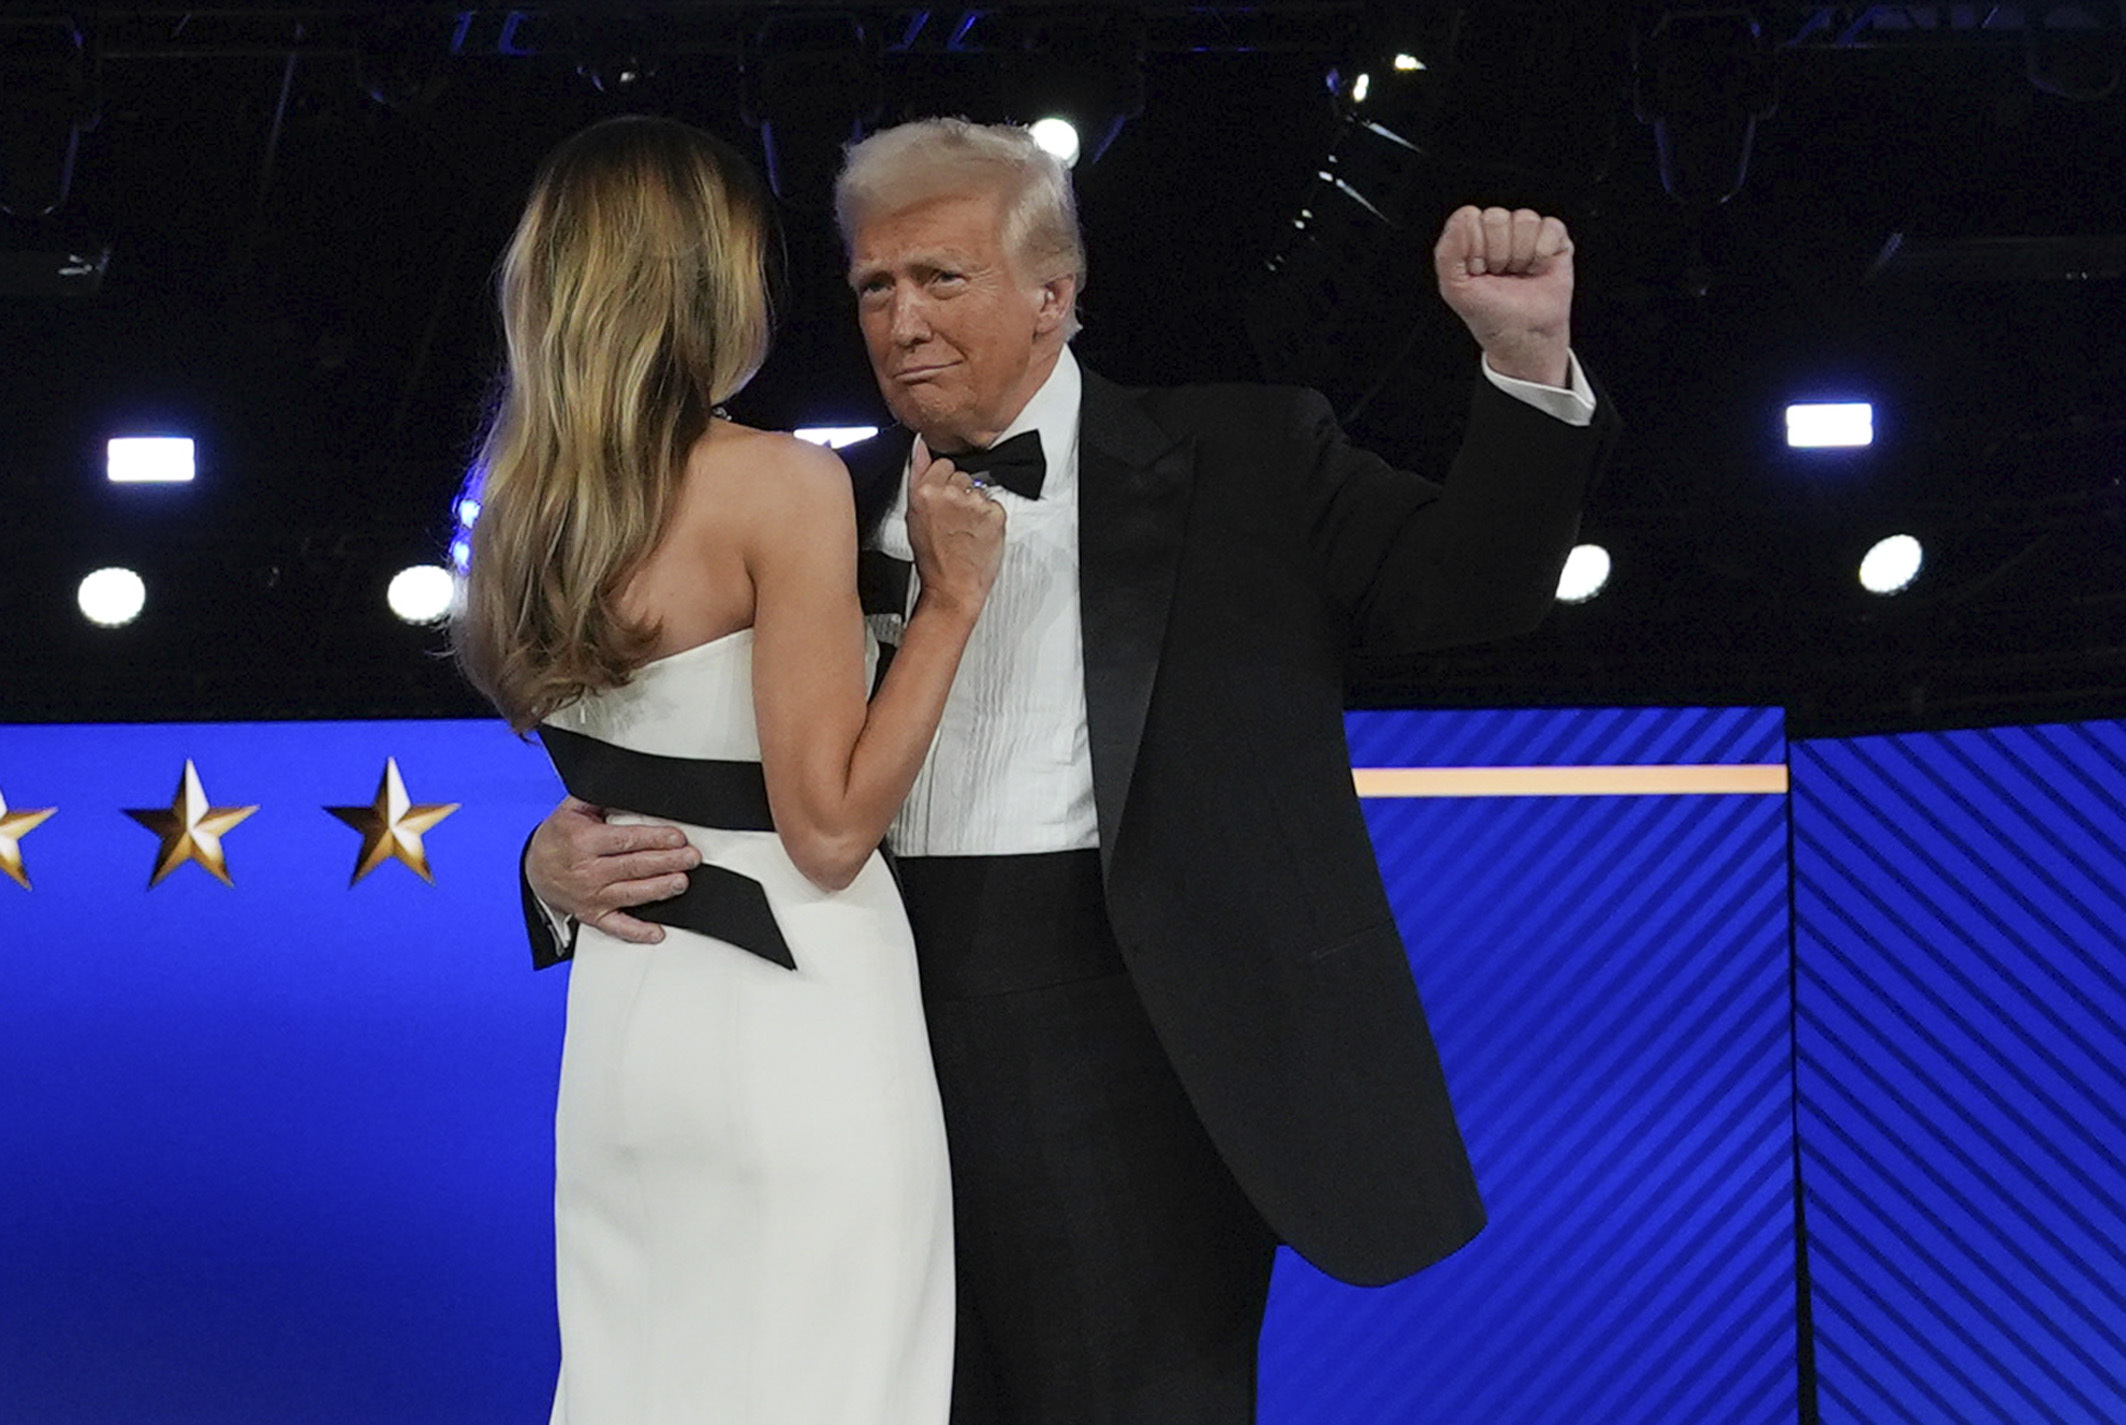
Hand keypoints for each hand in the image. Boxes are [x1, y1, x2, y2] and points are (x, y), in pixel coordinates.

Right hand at [526, 796, 699, 945]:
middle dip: (666, 862)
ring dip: (659, 889)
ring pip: (631, 894)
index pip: (625, 841)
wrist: (532, 870)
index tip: (677, 838)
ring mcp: (591, 896)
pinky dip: (637, 932)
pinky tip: (657, 932)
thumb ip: (598, 798)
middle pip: (633, 866)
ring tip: (681, 882)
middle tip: (690, 858)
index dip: (654, 839)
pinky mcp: (593, 915)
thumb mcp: (571, 810)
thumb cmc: (557, 839)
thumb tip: (627, 787)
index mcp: (583, 842)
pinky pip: (616, 927)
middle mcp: (587, 871)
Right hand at [905, 439, 1006, 620]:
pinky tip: (978, 533)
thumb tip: (920, 446)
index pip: (942, 463)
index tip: (942, 500)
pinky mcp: (994, 514)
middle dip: (959, 492)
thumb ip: (918, 475)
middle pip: (962, 474)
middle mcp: (949, 493)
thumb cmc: (932, 558)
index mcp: (925, 491)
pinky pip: (995, 504)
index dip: (943, 483)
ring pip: (979, 489)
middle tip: (953, 519)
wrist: (952, 587)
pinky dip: (990, 517)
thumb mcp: (913, 515)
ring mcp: (974, 503)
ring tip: (965, 529)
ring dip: (975, 505)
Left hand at [1433, 205, 1573, 387]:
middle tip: (1500, 275)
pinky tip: (1538, 269)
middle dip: (1497, 254)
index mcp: (1471, 235)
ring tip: (1519, 273)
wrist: (1522, 335)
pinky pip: (1550, 226)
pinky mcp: (1555, 239)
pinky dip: (1543, 253)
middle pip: (1496, 218)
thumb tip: (1465, 215)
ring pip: (1524, 220)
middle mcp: (1499, 229)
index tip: (1478, 272)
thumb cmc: (1488, 312)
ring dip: (1521, 255)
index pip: (1469, 218)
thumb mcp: (1455, 289)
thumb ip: (1448, 254)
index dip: (1474, 249)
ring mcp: (1527, 232)